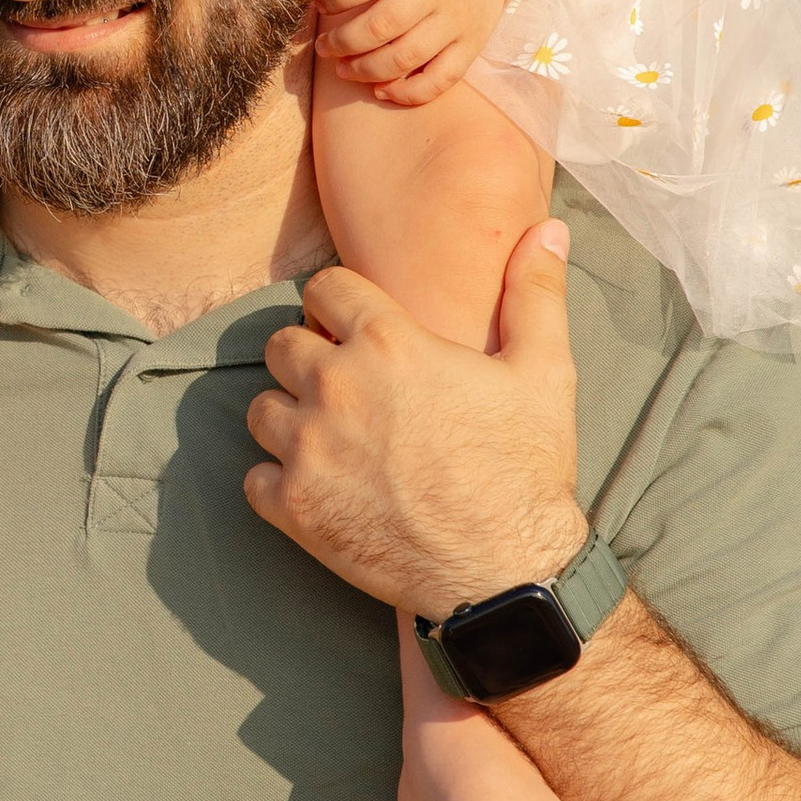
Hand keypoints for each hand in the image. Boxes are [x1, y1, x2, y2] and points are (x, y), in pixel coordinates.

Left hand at [242, 222, 586, 614]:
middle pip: (281, 344)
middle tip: (344, 386)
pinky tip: (318, 486)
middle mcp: (337, 386)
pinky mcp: (295, 507)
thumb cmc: (526, 469)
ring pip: (261, 408)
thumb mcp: (544, 372)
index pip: (324, 288)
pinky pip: (254, 478)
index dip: (339, 303)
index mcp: (389, 342)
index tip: (353, 326)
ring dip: (288, 416)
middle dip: (307, 356)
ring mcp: (309, 449)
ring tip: (329, 436)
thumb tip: (546, 228)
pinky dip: (276, 481)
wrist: (506, 573)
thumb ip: (534, 293)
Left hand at [309, 0, 515, 105]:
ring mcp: (459, 18)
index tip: (320, 4)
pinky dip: (408, 92)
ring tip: (343, 68)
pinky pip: (439, 79)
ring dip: (366, 70)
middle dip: (342, 41)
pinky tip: (382, 90)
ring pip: (405, 57)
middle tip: (322, 46)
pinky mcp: (471, 44)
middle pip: (381, 25)